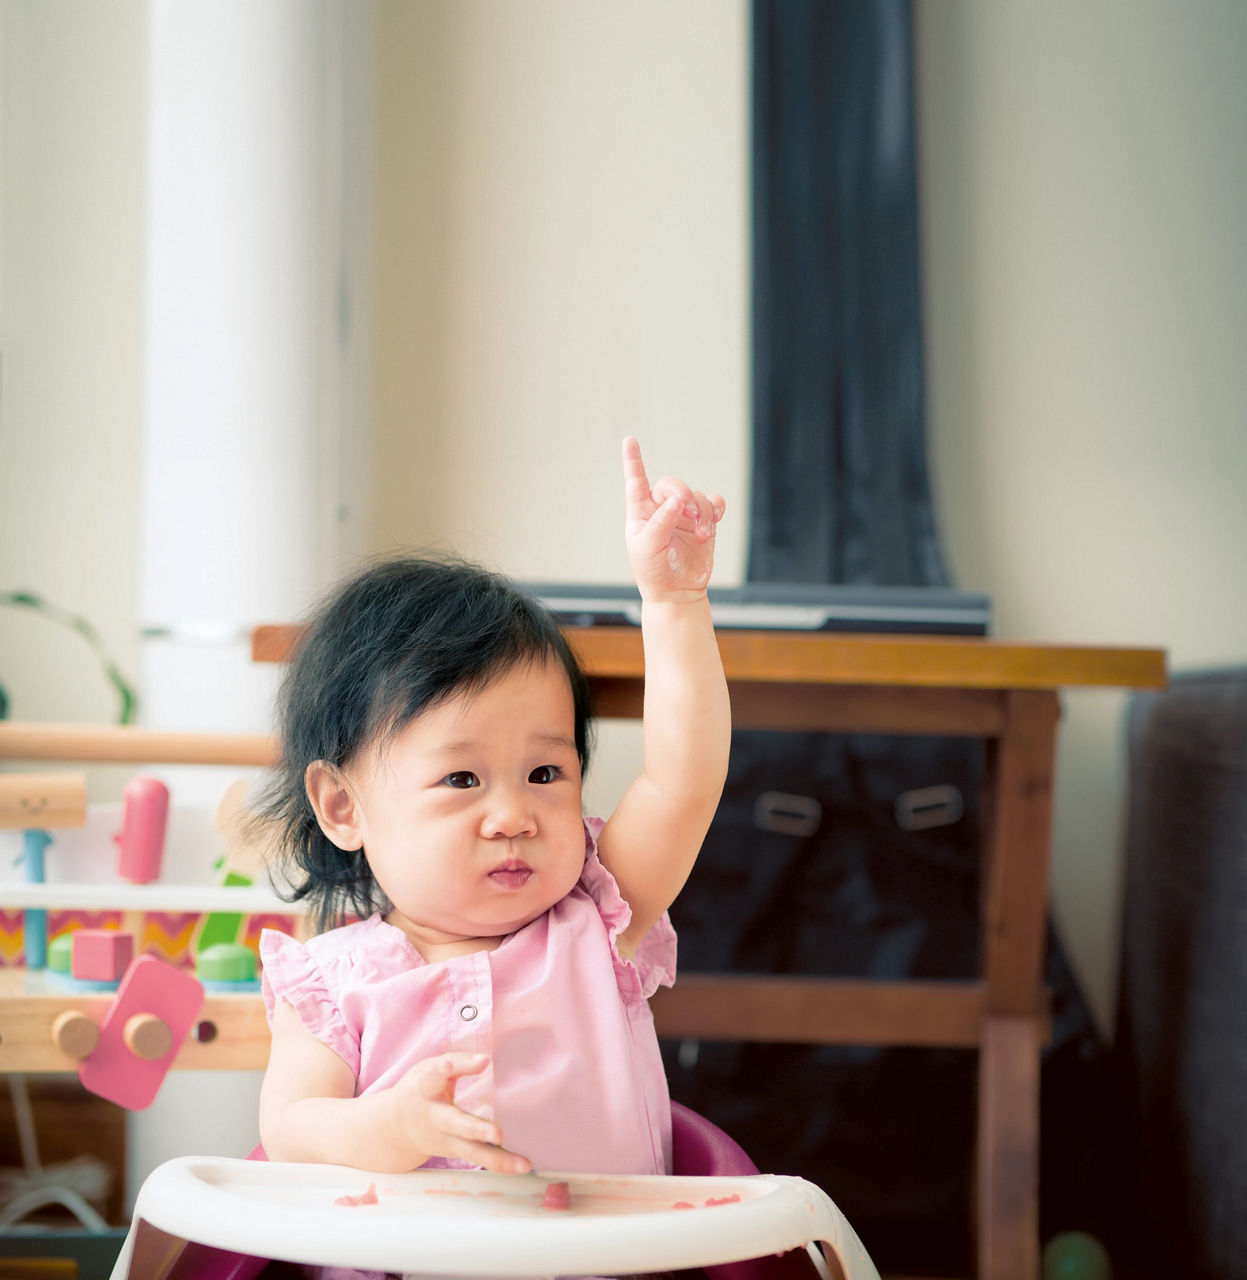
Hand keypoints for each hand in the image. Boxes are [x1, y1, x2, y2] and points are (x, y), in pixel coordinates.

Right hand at [389, 1051, 530, 1173]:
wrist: (395, 1127)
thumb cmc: (420, 1089)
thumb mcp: (429, 1069)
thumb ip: (457, 1062)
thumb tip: (486, 1060)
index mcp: (424, 1088)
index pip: (431, 1077)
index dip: (443, 1070)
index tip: (454, 1065)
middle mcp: (434, 1118)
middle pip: (455, 1125)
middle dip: (476, 1130)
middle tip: (498, 1134)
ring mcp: (445, 1139)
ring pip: (471, 1151)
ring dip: (497, 1159)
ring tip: (523, 1164)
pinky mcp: (456, 1151)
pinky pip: (479, 1158)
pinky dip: (501, 1164)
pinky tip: (523, 1165)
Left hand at [622, 437, 724, 602]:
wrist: (677, 592)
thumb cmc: (653, 572)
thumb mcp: (649, 547)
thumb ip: (661, 521)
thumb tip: (677, 500)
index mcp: (641, 513)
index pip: (636, 481)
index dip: (633, 460)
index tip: (629, 440)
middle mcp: (662, 509)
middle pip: (672, 484)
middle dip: (681, 493)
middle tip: (685, 509)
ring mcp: (684, 515)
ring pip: (696, 496)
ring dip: (701, 512)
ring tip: (702, 535)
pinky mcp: (704, 523)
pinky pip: (714, 503)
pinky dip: (716, 508)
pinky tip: (715, 521)